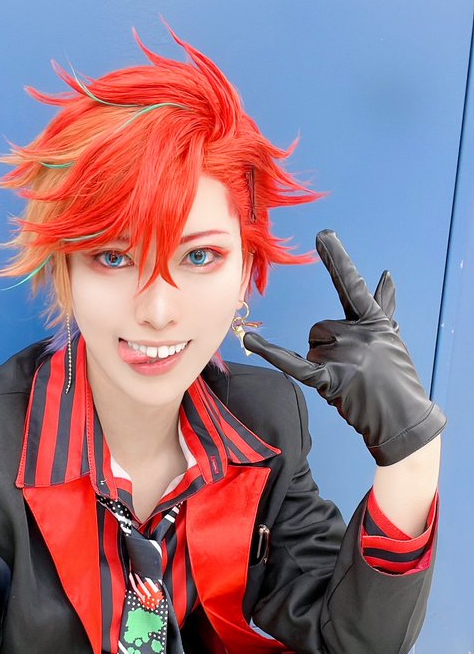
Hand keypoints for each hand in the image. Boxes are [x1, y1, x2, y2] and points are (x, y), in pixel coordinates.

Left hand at [239, 230, 445, 464]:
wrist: (403, 418)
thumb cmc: (396, 378)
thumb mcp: (391, 338)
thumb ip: (384, 305)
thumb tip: (386, 275)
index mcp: (373, 321)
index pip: (351, 285)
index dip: (337, 259)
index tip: (323, 234)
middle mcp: (358, 334)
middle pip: (318, 328)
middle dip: (327, 347)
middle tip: (352, 368)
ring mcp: (346, 356)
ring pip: (310, 348)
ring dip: (322, 364)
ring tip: (347, 380)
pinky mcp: (331, 380)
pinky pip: (294, 363)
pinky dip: (271, 352)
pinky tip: (250, 339)